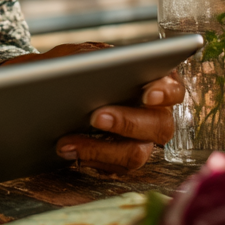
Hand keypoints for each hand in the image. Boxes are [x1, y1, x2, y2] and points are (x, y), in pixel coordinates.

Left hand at [7, 42, 183, 173]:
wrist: (50, 90)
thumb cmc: (73, 68)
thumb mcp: (76, 55)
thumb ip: (86, 56)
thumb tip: (89, 63)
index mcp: (152, 82)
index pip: (174, 88)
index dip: (165, 92)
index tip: (147, 95)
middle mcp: (154, 115)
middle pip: (159, 126)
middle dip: (127, 122)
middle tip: (95, 117)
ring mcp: (140, 141)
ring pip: (136, 154)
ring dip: (101, 149)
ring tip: (67, 142)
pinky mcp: (120, 160)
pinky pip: (115, 169)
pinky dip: (89, 160)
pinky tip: (67, 150)